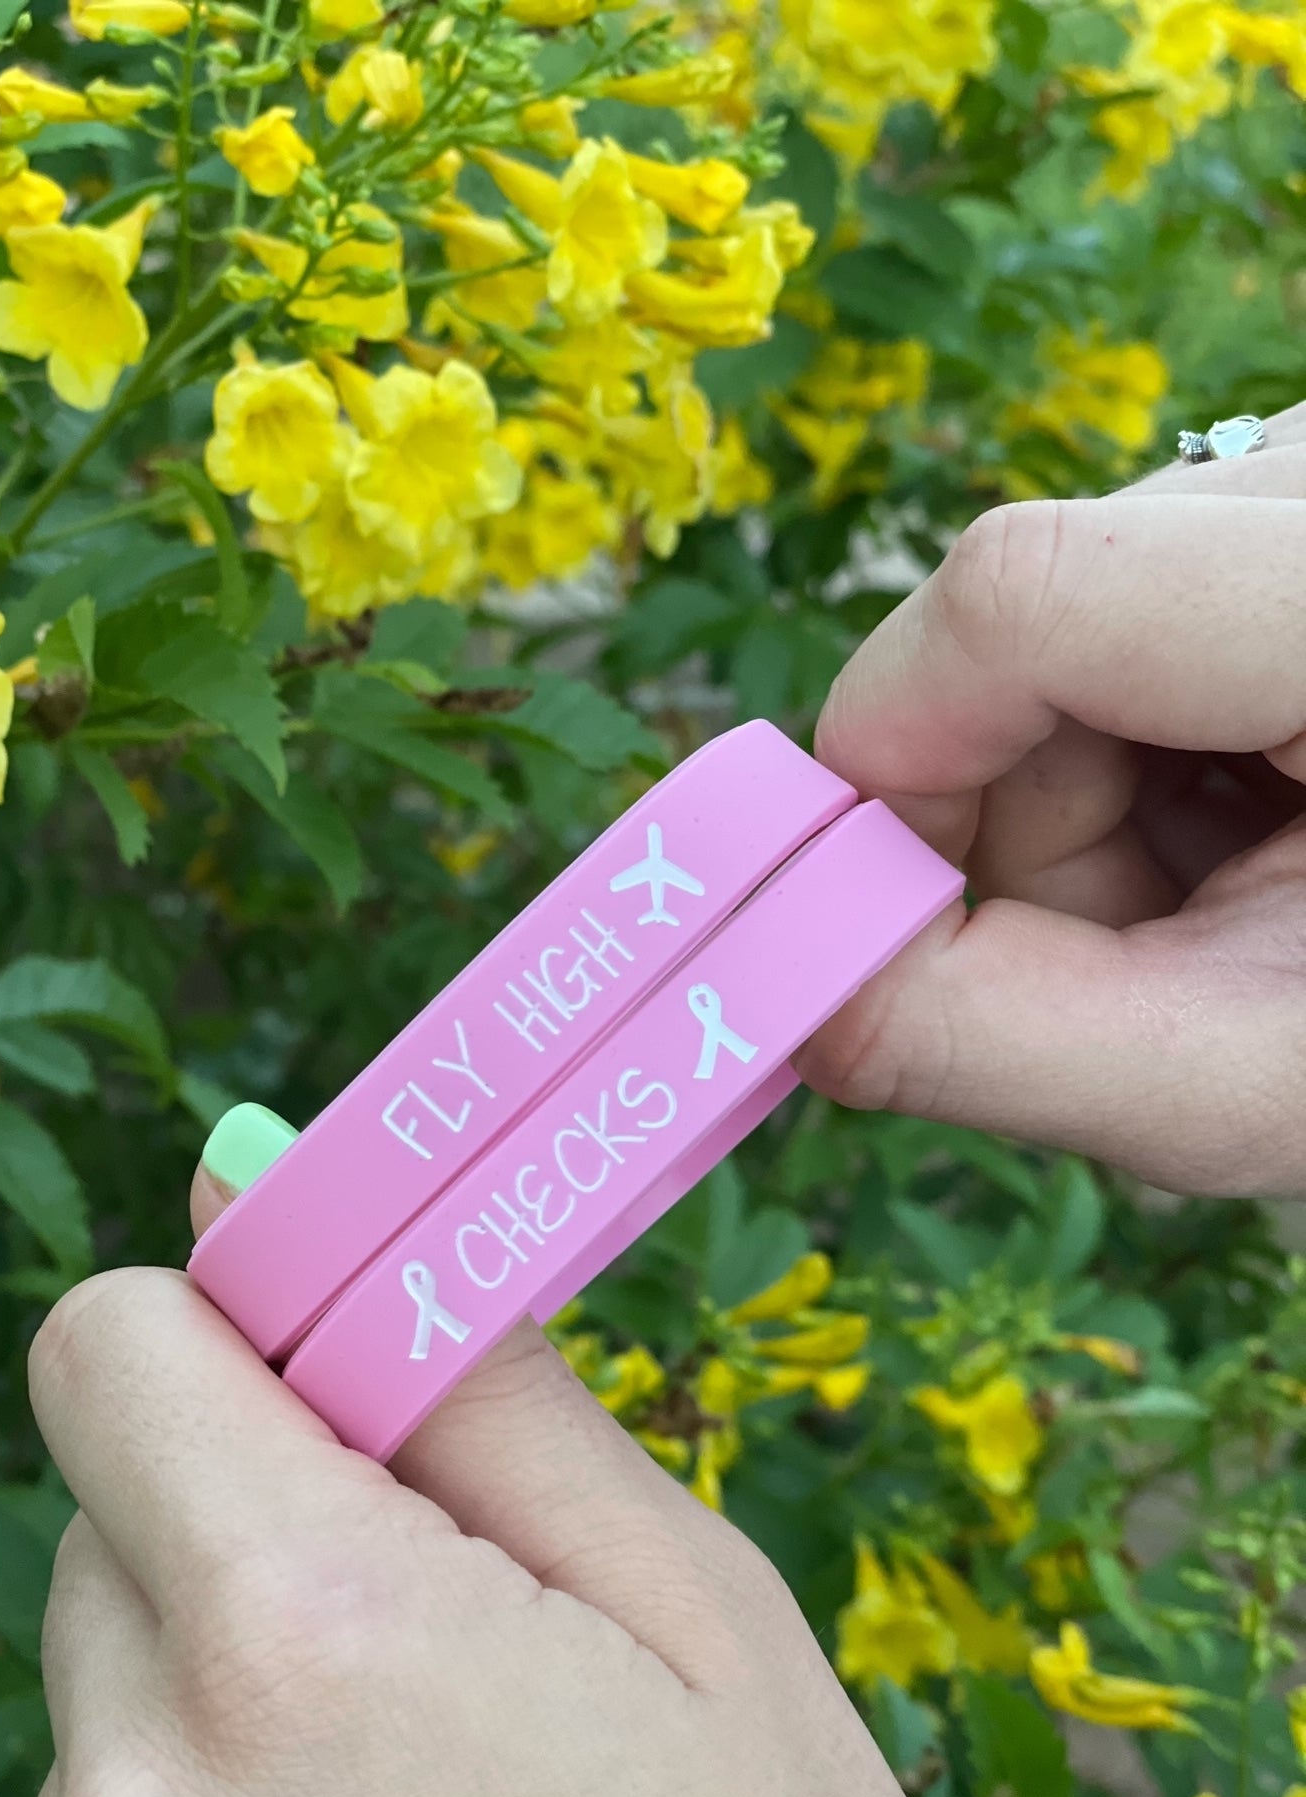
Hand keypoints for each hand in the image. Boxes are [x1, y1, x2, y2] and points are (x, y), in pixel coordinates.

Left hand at [3, 1170, 1010, 1796]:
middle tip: (440, 1633)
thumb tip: (264, 1184)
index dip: (223, 1340)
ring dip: (229, 1700)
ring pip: (107, 1692)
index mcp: (308, 1644)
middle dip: (253, 1527)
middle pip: (111, 1522)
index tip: (336, 1390)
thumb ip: (471, 1388)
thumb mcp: (692, 1613)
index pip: (107, 1350)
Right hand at [799, 401, 1305, 1196]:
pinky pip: (1098, 614)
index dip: (893, 758)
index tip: (878, 922)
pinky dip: (1115, 753)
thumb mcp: (1233, 1085)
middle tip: (1135, 946)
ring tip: (1220, 892)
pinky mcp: (1270, 511)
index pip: (1025, 593)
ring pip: (1037, 623)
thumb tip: (774, 976)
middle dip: (1000, 818)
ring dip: (1064, 799)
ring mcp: (1299, 481)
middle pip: (1012, 618)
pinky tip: (1238, 822)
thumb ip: (977, 1036)